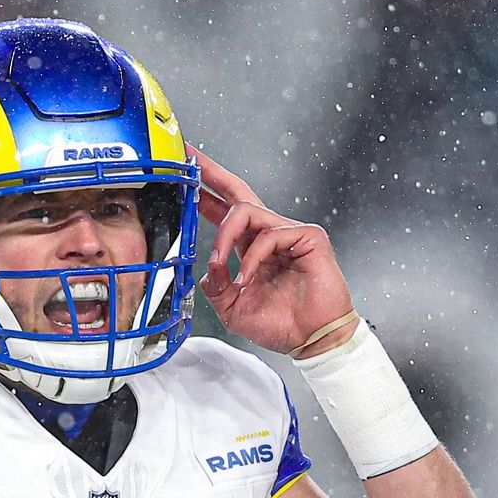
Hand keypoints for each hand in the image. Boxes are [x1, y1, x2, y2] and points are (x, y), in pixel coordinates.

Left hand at [194, 147, 356, 356]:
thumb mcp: (232, 308)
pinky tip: (248, 278)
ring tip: (221, 264)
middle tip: (191, 157)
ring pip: (247, 211)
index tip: (186, 175)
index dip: (205, 194)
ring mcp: (289, 233)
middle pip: (238, 193)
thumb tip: (209, 263)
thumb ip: (214, 285)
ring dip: (224, 237)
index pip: (225, 212)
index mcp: (250, 249)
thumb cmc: (281, 325)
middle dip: (212, 174)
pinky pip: (269, 235)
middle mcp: (269, 235)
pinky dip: (252, 258)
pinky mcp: (308, 237)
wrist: (311, 340)